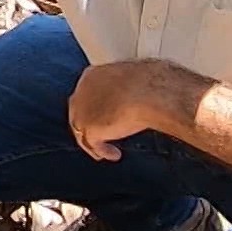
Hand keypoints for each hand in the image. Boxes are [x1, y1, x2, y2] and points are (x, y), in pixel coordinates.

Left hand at [68, 59, 191, 161]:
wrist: (149, 92)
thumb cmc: (151, 82)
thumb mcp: (134, 79)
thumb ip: (129, 88)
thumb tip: (144, 95)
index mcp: (92, 75)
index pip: (87, 93)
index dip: (94, 106)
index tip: (105, 115)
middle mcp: (81, 91)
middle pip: (80, 111)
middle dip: (90, 123)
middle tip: (103, 134)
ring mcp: (82, 110)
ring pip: (81, 130)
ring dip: (94, 141)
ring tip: (105, 151)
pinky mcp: (88, 128)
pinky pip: (92, 144)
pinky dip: (102, 151)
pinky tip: (114, 155)